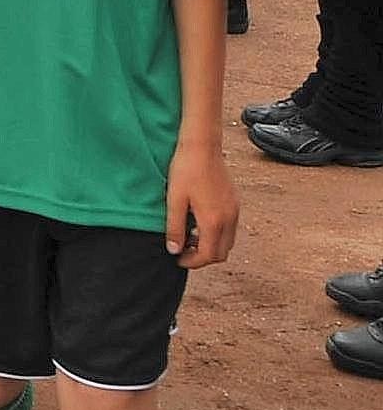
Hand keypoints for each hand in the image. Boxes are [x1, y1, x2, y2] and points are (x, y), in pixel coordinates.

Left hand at [165, 141, 237, 267]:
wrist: (202, 146)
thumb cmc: (186, 170)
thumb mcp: (174, 200)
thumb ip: (174, 228)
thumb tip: (174, 250)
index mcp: (214, 221)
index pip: (208, 255)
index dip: (192, 262)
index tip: (177, 259)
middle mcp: (229, 219)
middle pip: (222, 253)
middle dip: (203, 257)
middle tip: (183, 251)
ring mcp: (235, 210)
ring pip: (228, 241)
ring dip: (211, 245)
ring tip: (189, 236)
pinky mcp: (235, 202)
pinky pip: (230, 227)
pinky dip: (217, 233)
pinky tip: (199, 221)